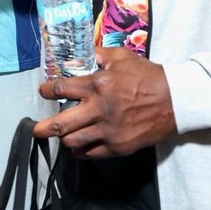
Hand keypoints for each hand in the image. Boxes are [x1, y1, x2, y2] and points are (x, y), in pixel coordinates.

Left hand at [33, 47, 175, 158]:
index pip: (63, 89)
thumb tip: (82, 55)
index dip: (48, 91)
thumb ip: (98, 55)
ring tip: (60, 136)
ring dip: (64, 139)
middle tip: (36, 129)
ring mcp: (109, 131)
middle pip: (62, 123)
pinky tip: (79, 146)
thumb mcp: (121, 57)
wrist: (174, 100)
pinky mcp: (119, 147)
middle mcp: (99, 109)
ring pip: (75, 141)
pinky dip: (82, 151)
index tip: (43, 91)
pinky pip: (92, 153)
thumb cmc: (147, 76)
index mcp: (98, 84)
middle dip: (45, 127)